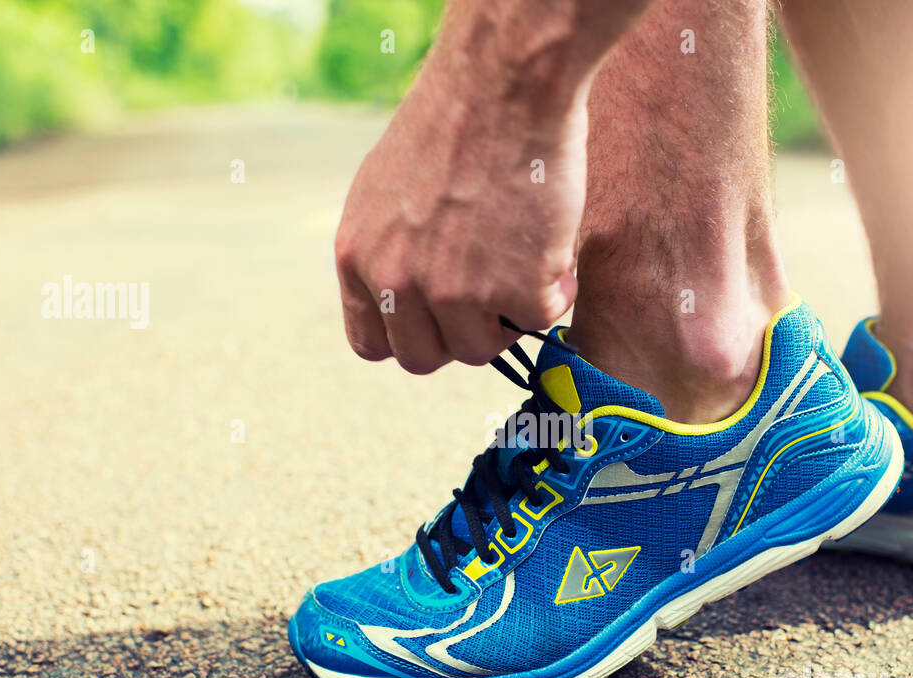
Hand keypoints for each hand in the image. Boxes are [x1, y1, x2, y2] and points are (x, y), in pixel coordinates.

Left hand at [335, 55, 586, 372]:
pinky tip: (554, 247)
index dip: (411, 337)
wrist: (505, 84)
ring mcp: (454, 292)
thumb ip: (387, 248)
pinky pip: (539, 321)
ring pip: (482, 348)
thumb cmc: (453, 121)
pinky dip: (555, 292)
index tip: (438, 321)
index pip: (372, 343)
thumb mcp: (384, 188)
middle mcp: (396, 282)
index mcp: (357, 257)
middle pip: (425, 357)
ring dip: (507, 316)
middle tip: (488, 298)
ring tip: (524, 263)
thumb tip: (406, 292)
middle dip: (459, 335)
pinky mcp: (514, 291)